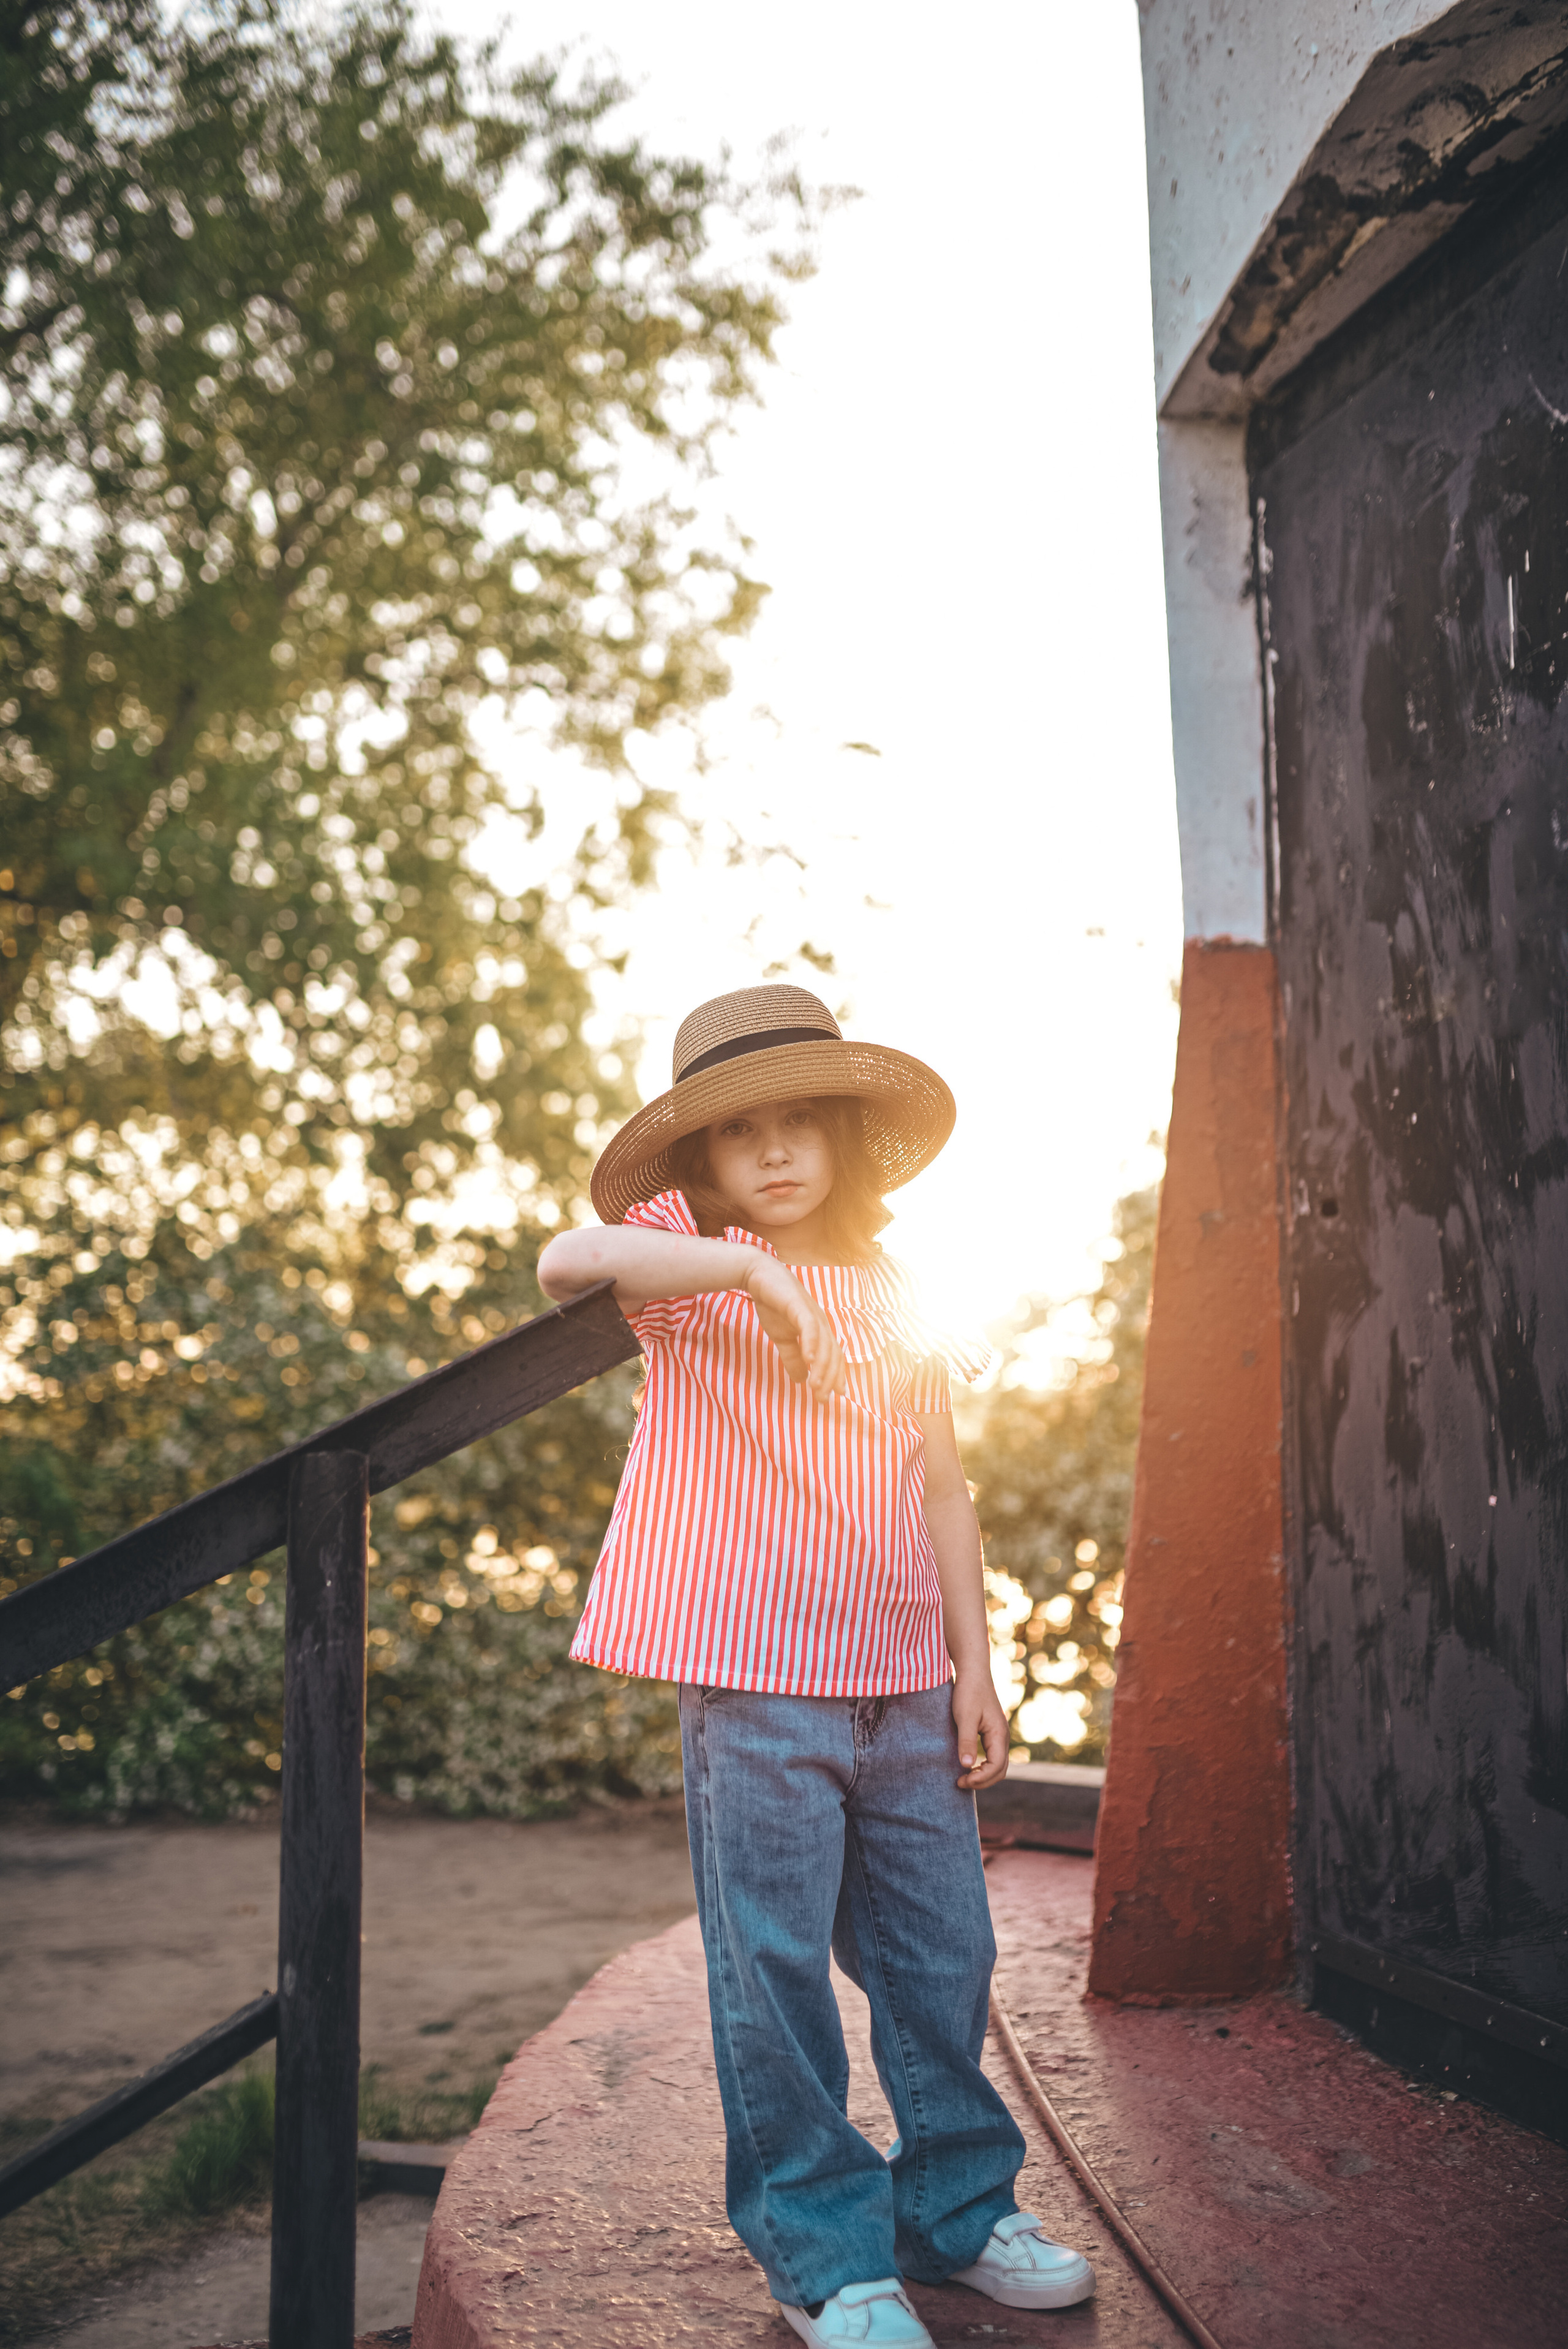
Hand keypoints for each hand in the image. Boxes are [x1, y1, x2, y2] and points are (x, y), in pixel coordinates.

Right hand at [739, 1257, 846, 1401]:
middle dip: (829, 1378)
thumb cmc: (773, 1305)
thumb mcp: (782, 1338)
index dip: (835, 1376)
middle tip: (822, 1399)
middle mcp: (821, 1322)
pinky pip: (809, 1327)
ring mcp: (811, 1313)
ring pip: (824, 1344)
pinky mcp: (799, 1305)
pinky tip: (809, 1360)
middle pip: (832, 1354)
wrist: (759, 1276)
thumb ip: (792, 1357)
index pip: (833, 1356)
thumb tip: (800, 1380)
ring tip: (816, 1386)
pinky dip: (812, 1344)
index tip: (832, 1397)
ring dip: (821, 1367)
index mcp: (819, 1330)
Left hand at [952, 1667, 1009, 1790]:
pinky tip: (968, 1766)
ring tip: (964, 1778)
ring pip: (998, 1765)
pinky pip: (992, 1756)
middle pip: (1000, 1770)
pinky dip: (983, 1767)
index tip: (961, 1780)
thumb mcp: (965, 1717)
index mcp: (999, 1734)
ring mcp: (999, 1735)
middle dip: (983, 1781)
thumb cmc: (968, 1693)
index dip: (980, 1778)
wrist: (973, 1672)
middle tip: (960, 1783)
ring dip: (983, 1775)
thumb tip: (966, 1766)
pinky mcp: (992, 1732)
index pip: (996, 1766)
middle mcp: (1002, 1737)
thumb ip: (966, 1742)